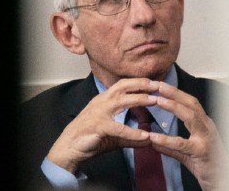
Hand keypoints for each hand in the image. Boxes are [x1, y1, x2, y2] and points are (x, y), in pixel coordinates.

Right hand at [44, 78, 159, 174]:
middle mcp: (102, 102)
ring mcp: (99, 112)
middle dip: (141, 84)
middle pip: (123, 86)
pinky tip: (144, 135)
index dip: (138, 82)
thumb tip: (149, 139)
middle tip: (158, 85)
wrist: (69, 147)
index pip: (122, 85)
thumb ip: (131, 137)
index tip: (154, 83)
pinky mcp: (98, 126)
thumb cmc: (89, 137)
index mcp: (104, 100)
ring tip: (155, 101)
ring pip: (121, 101)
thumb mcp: (114, 136)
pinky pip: (118, 128)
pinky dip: (132, 132)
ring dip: (139, 99)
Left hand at [144, 81, 224, 190]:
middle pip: (192, 104)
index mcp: (204, 125)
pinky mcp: (202, 152)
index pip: (191, 103)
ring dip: (174, 107)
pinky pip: (182, 144)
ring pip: (191, 117)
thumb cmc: (207, 165)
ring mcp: (206, 139)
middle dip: (175, 93)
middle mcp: (207, 128)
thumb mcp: (187, 153)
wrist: (222, 180)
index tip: (162, 85)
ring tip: (158, 100)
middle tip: (158, 85)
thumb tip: (153, 141)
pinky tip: (154, 137)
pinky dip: (167, 139)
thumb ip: (170, 147)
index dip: (177, 93)